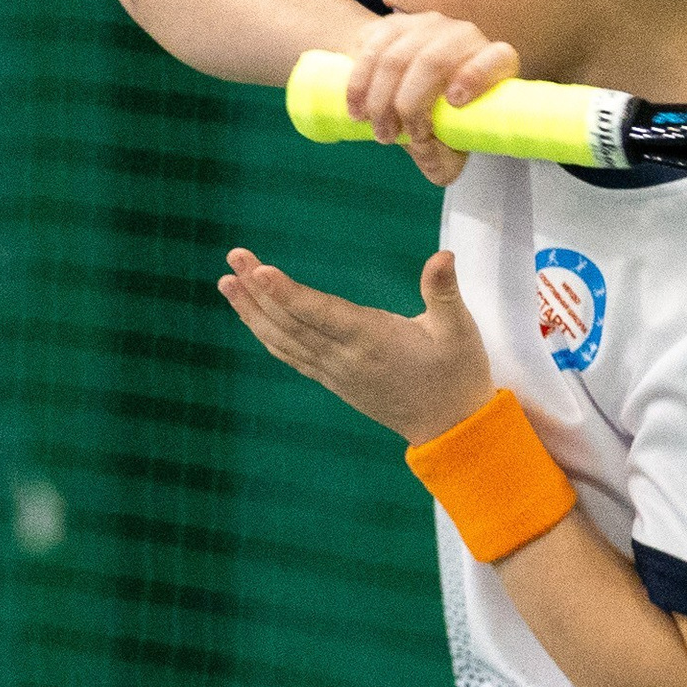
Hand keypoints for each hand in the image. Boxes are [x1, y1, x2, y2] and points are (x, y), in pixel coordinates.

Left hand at [218, 244, 494, 442]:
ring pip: (284, 341)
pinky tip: (251, 318)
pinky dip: (267, 335)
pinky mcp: (334, 381)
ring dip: (252, 312)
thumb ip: (445, 292)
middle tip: (232, 259)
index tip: (258, 270)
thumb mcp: (460, 331)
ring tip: (226, 283)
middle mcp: (345, 358)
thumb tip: (442, 257)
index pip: (321, 312)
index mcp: (373, 340)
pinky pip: (291, 356)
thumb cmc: (458, 375)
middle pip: (291, 322)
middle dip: (257, 291)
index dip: (287, 292)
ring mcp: (335, 373)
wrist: (451, 430)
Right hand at [344, 12, 520, 184]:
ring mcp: (427, 26)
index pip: (496, 57)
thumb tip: (424, 151)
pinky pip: (370, 50)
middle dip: (408, 104)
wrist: (407, 85)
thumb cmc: (441, 119)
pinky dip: (359, 84)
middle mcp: (464, 36)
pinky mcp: (393, 24)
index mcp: (493, 62)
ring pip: (396, 58)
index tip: (454, 102)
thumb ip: (442, 158)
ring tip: (379, 131)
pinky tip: (357, 110)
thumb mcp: (450, 146)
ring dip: (380, 100)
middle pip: (433, 61)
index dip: (476, 75)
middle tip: (393, 137)